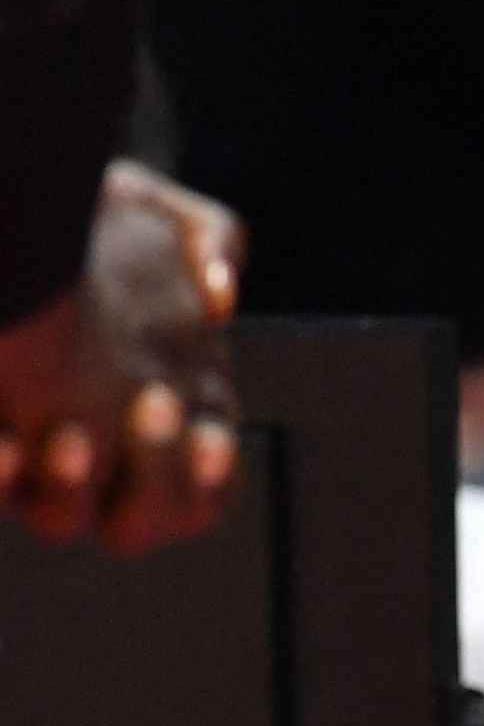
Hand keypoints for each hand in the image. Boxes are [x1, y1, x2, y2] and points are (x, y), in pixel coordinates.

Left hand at [0, 162, 243, 550]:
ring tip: (65, 437)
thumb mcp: (144, 204)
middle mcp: (100, 444)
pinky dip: (5, 477)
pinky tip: (7, 442)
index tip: (206, 435)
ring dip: (74, 488)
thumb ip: (210, 236)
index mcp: (160, 407)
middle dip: (154, 476)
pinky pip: (2, 490)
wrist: (4, 222)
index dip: (207, 474)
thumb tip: (220, 298)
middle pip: (146, 520)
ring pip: (70, 521)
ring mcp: (35, 453)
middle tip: (151, 405)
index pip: (202, 482)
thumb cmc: (69, 221)